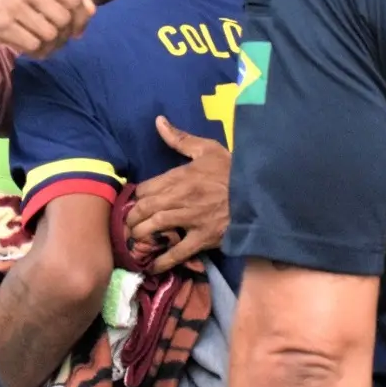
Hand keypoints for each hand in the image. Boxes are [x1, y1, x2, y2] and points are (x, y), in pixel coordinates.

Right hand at [0, 0, 96, 59]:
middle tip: (57, 39)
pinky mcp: (3, 24)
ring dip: (51, 45)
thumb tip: (92, 12)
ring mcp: (14, 4)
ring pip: (50, 35)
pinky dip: (37, 52)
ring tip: (44, 44)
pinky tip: (32, 48)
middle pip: (64, 20)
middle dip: (64, 34)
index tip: (77, 29)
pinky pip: (34, 45)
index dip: (81, 18)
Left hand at [126, 116, 231, 272]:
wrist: (258, 192)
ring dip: (140, 234)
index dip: (137, 195)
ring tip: (134, 239)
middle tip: (126, 223)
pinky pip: (179, 251)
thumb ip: (180, 138)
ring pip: (156, 226)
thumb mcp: (207, 149)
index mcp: (181, 175)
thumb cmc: (232, 170)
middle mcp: (182, 197)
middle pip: (146, 208)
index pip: (146, 187)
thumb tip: (158, 121)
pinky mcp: (203, 237)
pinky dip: (164, 260)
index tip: (133, 201)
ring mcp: (192, 219)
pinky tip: (153, 265)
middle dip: (132, 217)